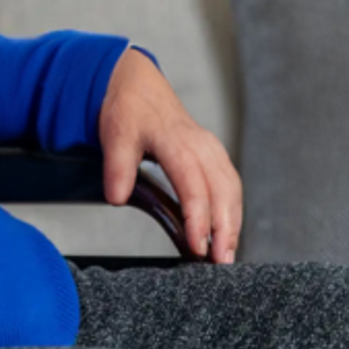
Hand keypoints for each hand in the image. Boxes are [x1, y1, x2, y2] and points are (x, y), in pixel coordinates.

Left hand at [97, 47, 241, 262]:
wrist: (139, 85)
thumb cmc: (129, 110)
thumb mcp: (114, 134)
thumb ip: (117, 167)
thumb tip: (117, 197)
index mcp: (177, 141)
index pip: (193, 184)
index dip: (198, 217)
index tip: (198, 246)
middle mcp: (201, 146)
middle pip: (222, 191)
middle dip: (225, 229)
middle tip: (221, 262)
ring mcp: (211, 150)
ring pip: (231, 190)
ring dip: (233, 224)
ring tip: (227, 257)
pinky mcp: (214, 156)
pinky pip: (230, 185)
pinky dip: (233, 211)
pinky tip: (229, 234)